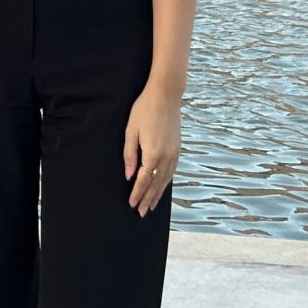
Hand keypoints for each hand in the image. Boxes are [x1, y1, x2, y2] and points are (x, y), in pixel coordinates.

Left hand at [123, 88, 180, 216]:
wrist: (165, 95)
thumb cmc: (144, 110)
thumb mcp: (131, 131)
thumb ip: (130, 155)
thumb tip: (129, 175)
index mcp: (153, 153)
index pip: (144, 180)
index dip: (137, 193)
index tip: (132, 204)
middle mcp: (166, 156)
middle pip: (156, 184)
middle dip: (148, 199)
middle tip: (141, 212)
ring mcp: (174, 153)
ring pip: (165, 180)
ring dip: (158, 194)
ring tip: (151, 205)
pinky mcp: (178, 149)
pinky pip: (172, 171)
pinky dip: (166, 182)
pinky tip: (162, 187)